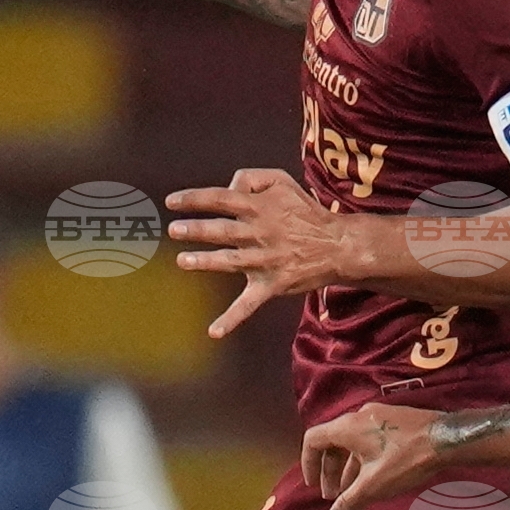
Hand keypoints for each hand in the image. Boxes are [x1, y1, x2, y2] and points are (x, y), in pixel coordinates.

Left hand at [167, 168, 353, 337]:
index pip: (220, 199)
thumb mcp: (282, 181)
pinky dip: (231, 319)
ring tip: (182, 260)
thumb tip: (227, 189)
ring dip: (204, 262)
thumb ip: (251, 178)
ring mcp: (264, 261)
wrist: (337, 246)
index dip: (193, 199)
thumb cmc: (306, 212)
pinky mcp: (271, 285)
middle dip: (195, 230)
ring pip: (229, 262)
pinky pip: (249, 304)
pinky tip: (214, 331)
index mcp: (259, 207)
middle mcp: (259, 234)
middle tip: (173, 230)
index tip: (172, 201)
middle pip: (221, 230)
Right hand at [302, 403, 445, 509]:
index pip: (313, 440)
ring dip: (349, 468)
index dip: (308, 463)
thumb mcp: (373, 485)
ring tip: (353, 494)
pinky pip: (371, 440)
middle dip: (331, 472)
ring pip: (354, 443)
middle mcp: (360, 417)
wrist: (448, 438)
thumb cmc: (406, 459)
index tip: (312, 486)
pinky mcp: (396, 421)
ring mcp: (380, 416)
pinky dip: (365, 460)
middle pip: (333, 442)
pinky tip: (375, 479)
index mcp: (348, 427)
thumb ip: (349, 504)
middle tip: (334, 497)